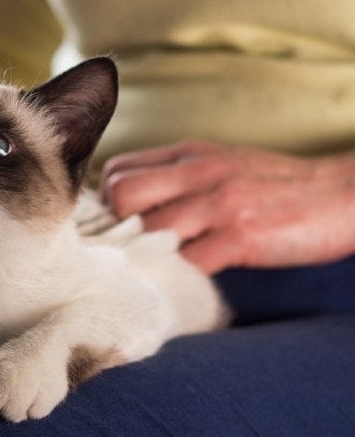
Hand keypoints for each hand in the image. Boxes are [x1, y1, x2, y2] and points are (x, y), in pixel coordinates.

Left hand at [100, 140, 354, 273]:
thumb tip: (127, 205)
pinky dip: (179, 278)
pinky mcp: (241, 235)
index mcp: (188, 154)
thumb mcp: (219, 164)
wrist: (343, 193)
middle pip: (120, 194)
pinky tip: (186, 283)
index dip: (105, 202)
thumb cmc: (275, 185)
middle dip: (116, 227)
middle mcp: (198, 172)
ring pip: (149, 229)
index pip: (116, 170)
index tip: (116, 226)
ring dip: (145, 256)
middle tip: (131, 251)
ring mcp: (219, 203)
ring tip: (154, 269)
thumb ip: (175, 178)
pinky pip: (188, 263)